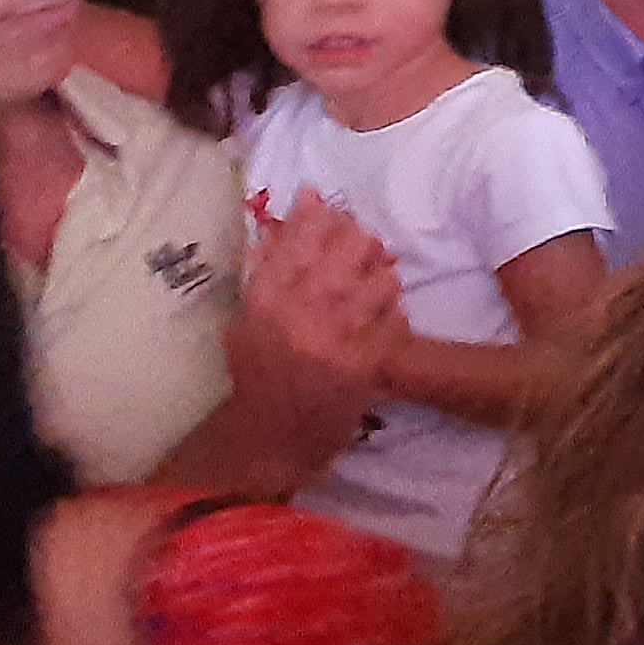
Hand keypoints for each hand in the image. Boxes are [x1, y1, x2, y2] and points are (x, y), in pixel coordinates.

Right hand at [240, 192, 406, 395]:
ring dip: (380, 278)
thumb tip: (298, 210)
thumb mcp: (247, 321)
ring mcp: (336, 336)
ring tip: (368, 290)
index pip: (301, 234)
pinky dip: (391, 316)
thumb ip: (269, 267)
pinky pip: (396, 317)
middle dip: (358, 241)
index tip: (324, 204)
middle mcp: (300, 311)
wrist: (270, 440)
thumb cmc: (258, 376)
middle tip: (355, 251)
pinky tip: (378, 323)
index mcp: (266, 299)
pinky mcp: (366, 362)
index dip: (319, 212)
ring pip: (382, 276)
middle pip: (351, 245)